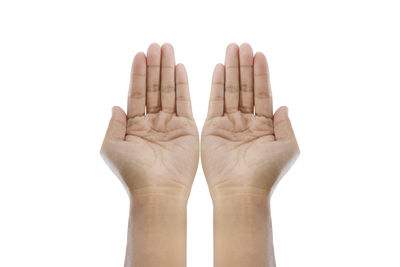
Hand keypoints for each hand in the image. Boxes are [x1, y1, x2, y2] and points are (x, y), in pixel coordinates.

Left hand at [101, 43, 198, 198]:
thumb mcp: (112, 147)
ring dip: (167, 70)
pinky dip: (182, 85)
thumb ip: (113, 125)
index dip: (138, 74)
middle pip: (153, 88)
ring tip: (167, 49)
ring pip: (168, 91)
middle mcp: (152, 123)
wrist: (157, 191)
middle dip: (154, 67)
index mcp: (134, 126)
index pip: (136, 94)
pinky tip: (180, 68)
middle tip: (156, 45)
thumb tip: (115, 106)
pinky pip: (184, 102)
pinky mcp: (186, 128)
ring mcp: (170, 125)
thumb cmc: (132, 173)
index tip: (140, 54)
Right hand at [201, 43, 298, 197]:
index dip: (261, 74)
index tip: (259, 54)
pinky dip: (216, 85)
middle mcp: (247, 123)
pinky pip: (214, 102)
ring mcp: (229, 124)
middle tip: (243, 45)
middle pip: (245, 88)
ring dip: (231, 70)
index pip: (263, 94)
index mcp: (265, 127)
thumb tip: (284, 106)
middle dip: (245, 67)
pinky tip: (219, 68)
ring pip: (230, 91)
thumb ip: (286, 125)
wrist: (241, 191)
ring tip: (232, 49)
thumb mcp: (287, 147)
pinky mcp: (212, 128)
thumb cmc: (266, 173)